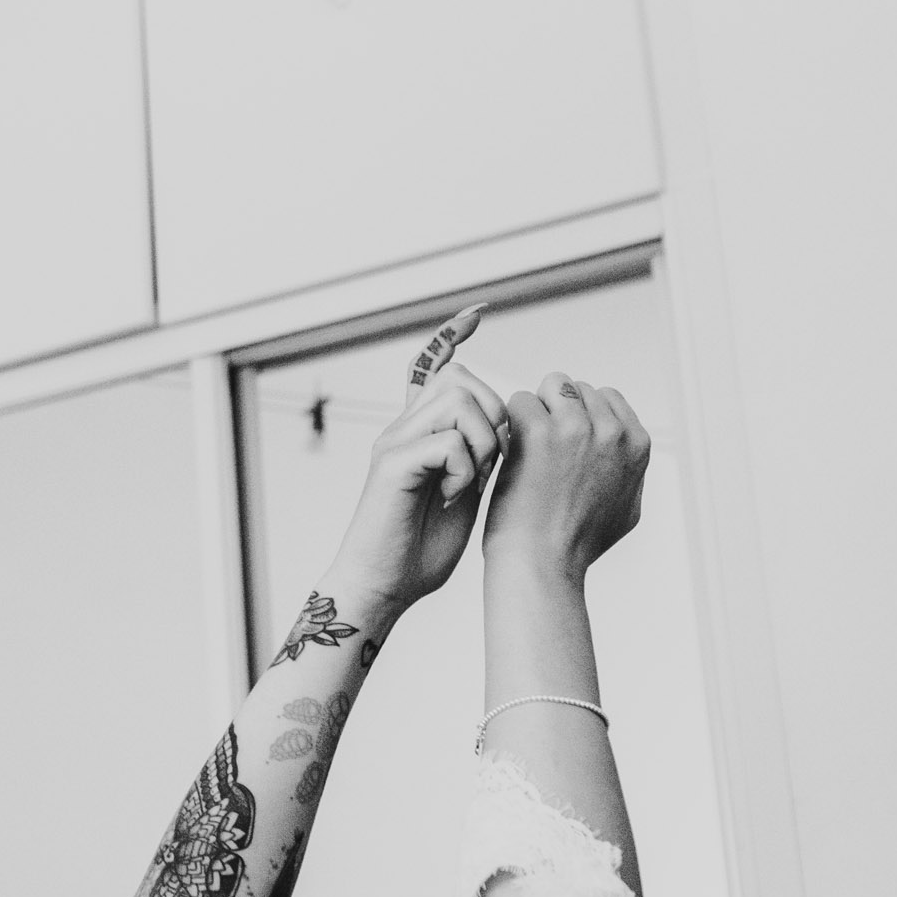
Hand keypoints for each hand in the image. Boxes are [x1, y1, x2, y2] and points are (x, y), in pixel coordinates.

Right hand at [324, 305, 508, 608]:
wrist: (384, 585)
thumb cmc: (422, 546)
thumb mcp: (463, 489)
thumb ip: (479, 455)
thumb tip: (511, 428)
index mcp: (420, 431)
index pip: (432, 366)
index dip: (451, 334)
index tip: (476, 312)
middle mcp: (403, 428)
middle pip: (460, 379)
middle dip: (494, 415)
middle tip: (491, 464)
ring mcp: (394, 443)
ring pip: (458, 401)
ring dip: (483, 441)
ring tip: (472, 483)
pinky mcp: (391, 465)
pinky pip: (447, 441)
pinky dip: (464, 469)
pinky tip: (455, 499)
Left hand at [482, 373, 650, 579]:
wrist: (542, 563)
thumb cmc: (577, 544)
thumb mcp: (626, 508)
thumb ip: (628, 472)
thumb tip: (624, 452)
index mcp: (637, 444)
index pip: (606, 397)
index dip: (579, 415)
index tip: (563, 443)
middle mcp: (612, 431)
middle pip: (576, 388)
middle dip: (555, 409)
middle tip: (540, 448)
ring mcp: (577, 428)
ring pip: (549, 386)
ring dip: (533, 410)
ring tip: (525, 447)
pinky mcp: (540, 432)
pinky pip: (519, 401)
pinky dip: (509, 423)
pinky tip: (509, 453)